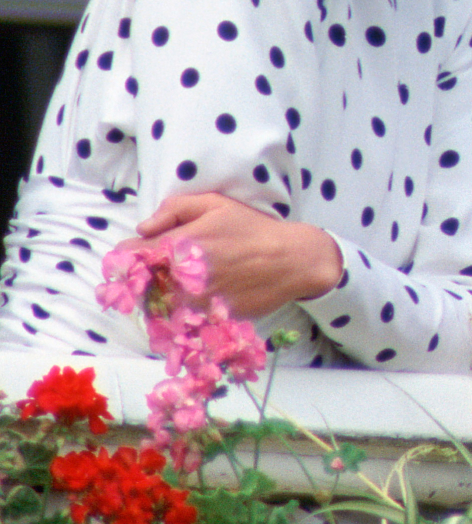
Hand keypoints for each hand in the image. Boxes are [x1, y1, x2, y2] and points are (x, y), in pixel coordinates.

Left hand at [125, 193, 343, 319]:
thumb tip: (142, 228)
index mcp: (176, 245)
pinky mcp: (206, 319)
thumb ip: (173, 209)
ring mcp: (192, 302)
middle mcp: (179, 277)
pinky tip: (203, 296)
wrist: (292, 260)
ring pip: (158, 303)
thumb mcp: (216, 204)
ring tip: (188, 283)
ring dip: (165, 295)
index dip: (133, 252)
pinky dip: (185, 310)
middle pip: (139, 282)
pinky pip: (181, 318)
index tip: (144, 252)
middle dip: (148, 275)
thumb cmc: (253, 229)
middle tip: (170, 267)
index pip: (128, 254)